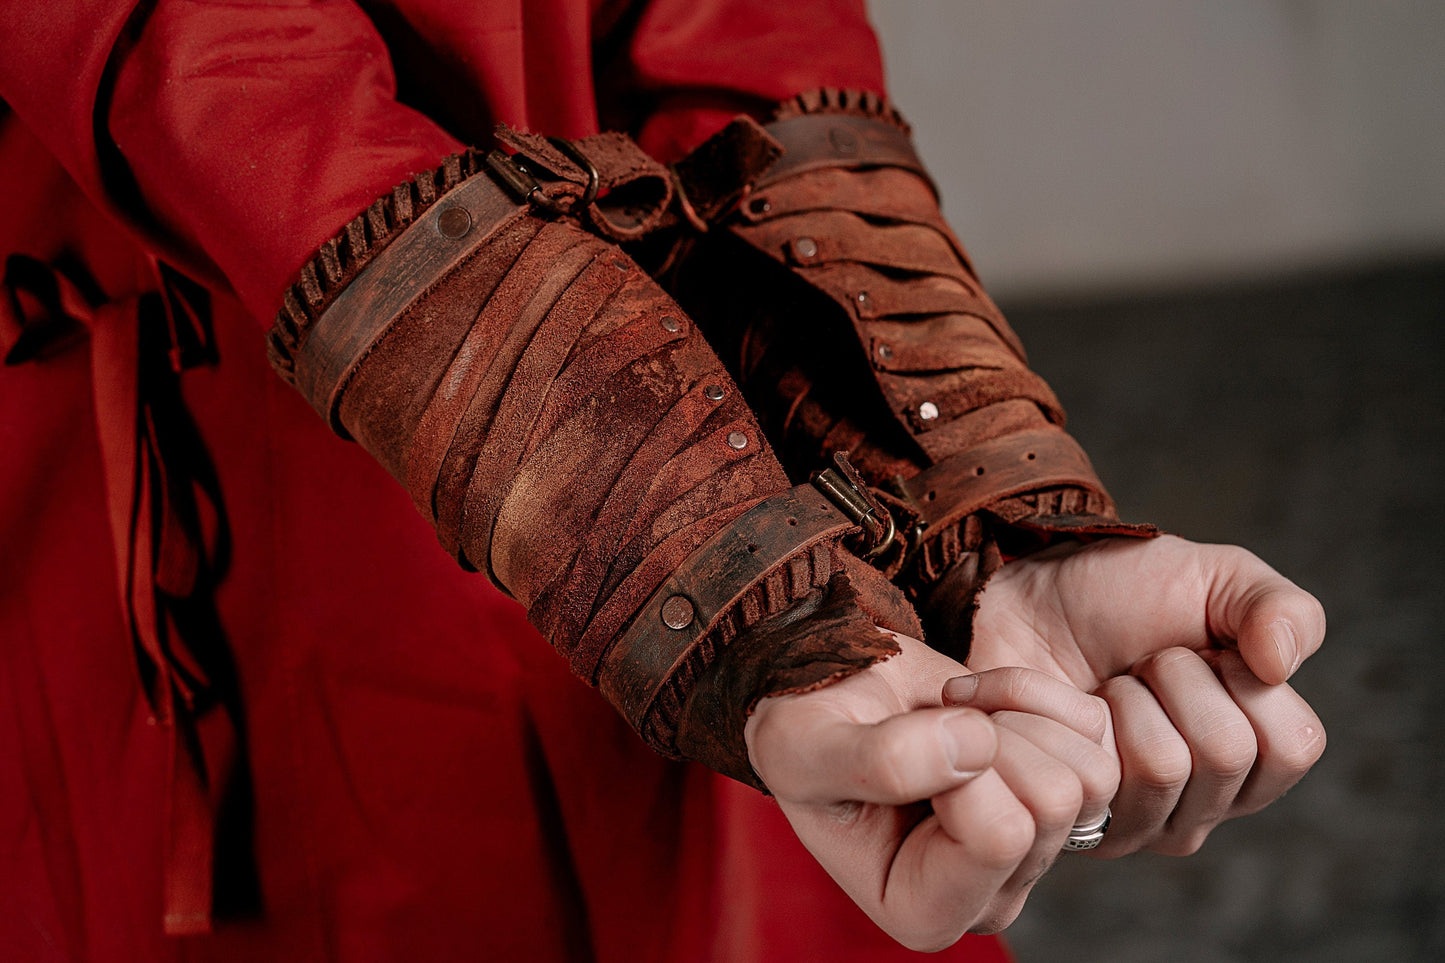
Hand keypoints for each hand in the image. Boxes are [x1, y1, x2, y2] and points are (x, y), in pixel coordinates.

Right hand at [745, 634, 1116, 947]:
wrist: (826, 686)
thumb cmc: (802, 728)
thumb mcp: (800, 749)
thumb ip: (873, 762)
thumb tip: (975, 750)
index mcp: (924, 909)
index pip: (997, 837)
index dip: (954, 767)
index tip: (897, 743)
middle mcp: (992, 890)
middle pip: (1052, 802)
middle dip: (989, 735)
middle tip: (927, 724)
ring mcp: (1034, 843)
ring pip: (1087, 771)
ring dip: (1012, 712)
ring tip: (949, 713)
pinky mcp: (1062, 786)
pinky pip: (1096, 729)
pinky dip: (1033, 689)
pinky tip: (977, 698)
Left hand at [955, 534, 1326, 856]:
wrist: (1021, 598)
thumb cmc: (1119, 593)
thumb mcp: (1217, 578)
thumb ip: (1282, 609)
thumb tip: (1282, 664)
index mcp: (1255, 759)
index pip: (1292, 746)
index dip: (1244, 679)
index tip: (1203, 650)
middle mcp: (1203, 805)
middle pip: (1226, 754)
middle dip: (1177, 678)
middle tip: (1141, 663)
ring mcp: (1138, 824)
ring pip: (1162, 766)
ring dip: (1124, 697)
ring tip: (1102, 686)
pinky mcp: (1074, 823)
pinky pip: (1096, 774)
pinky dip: (1071, 714)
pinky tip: (1064, 708)